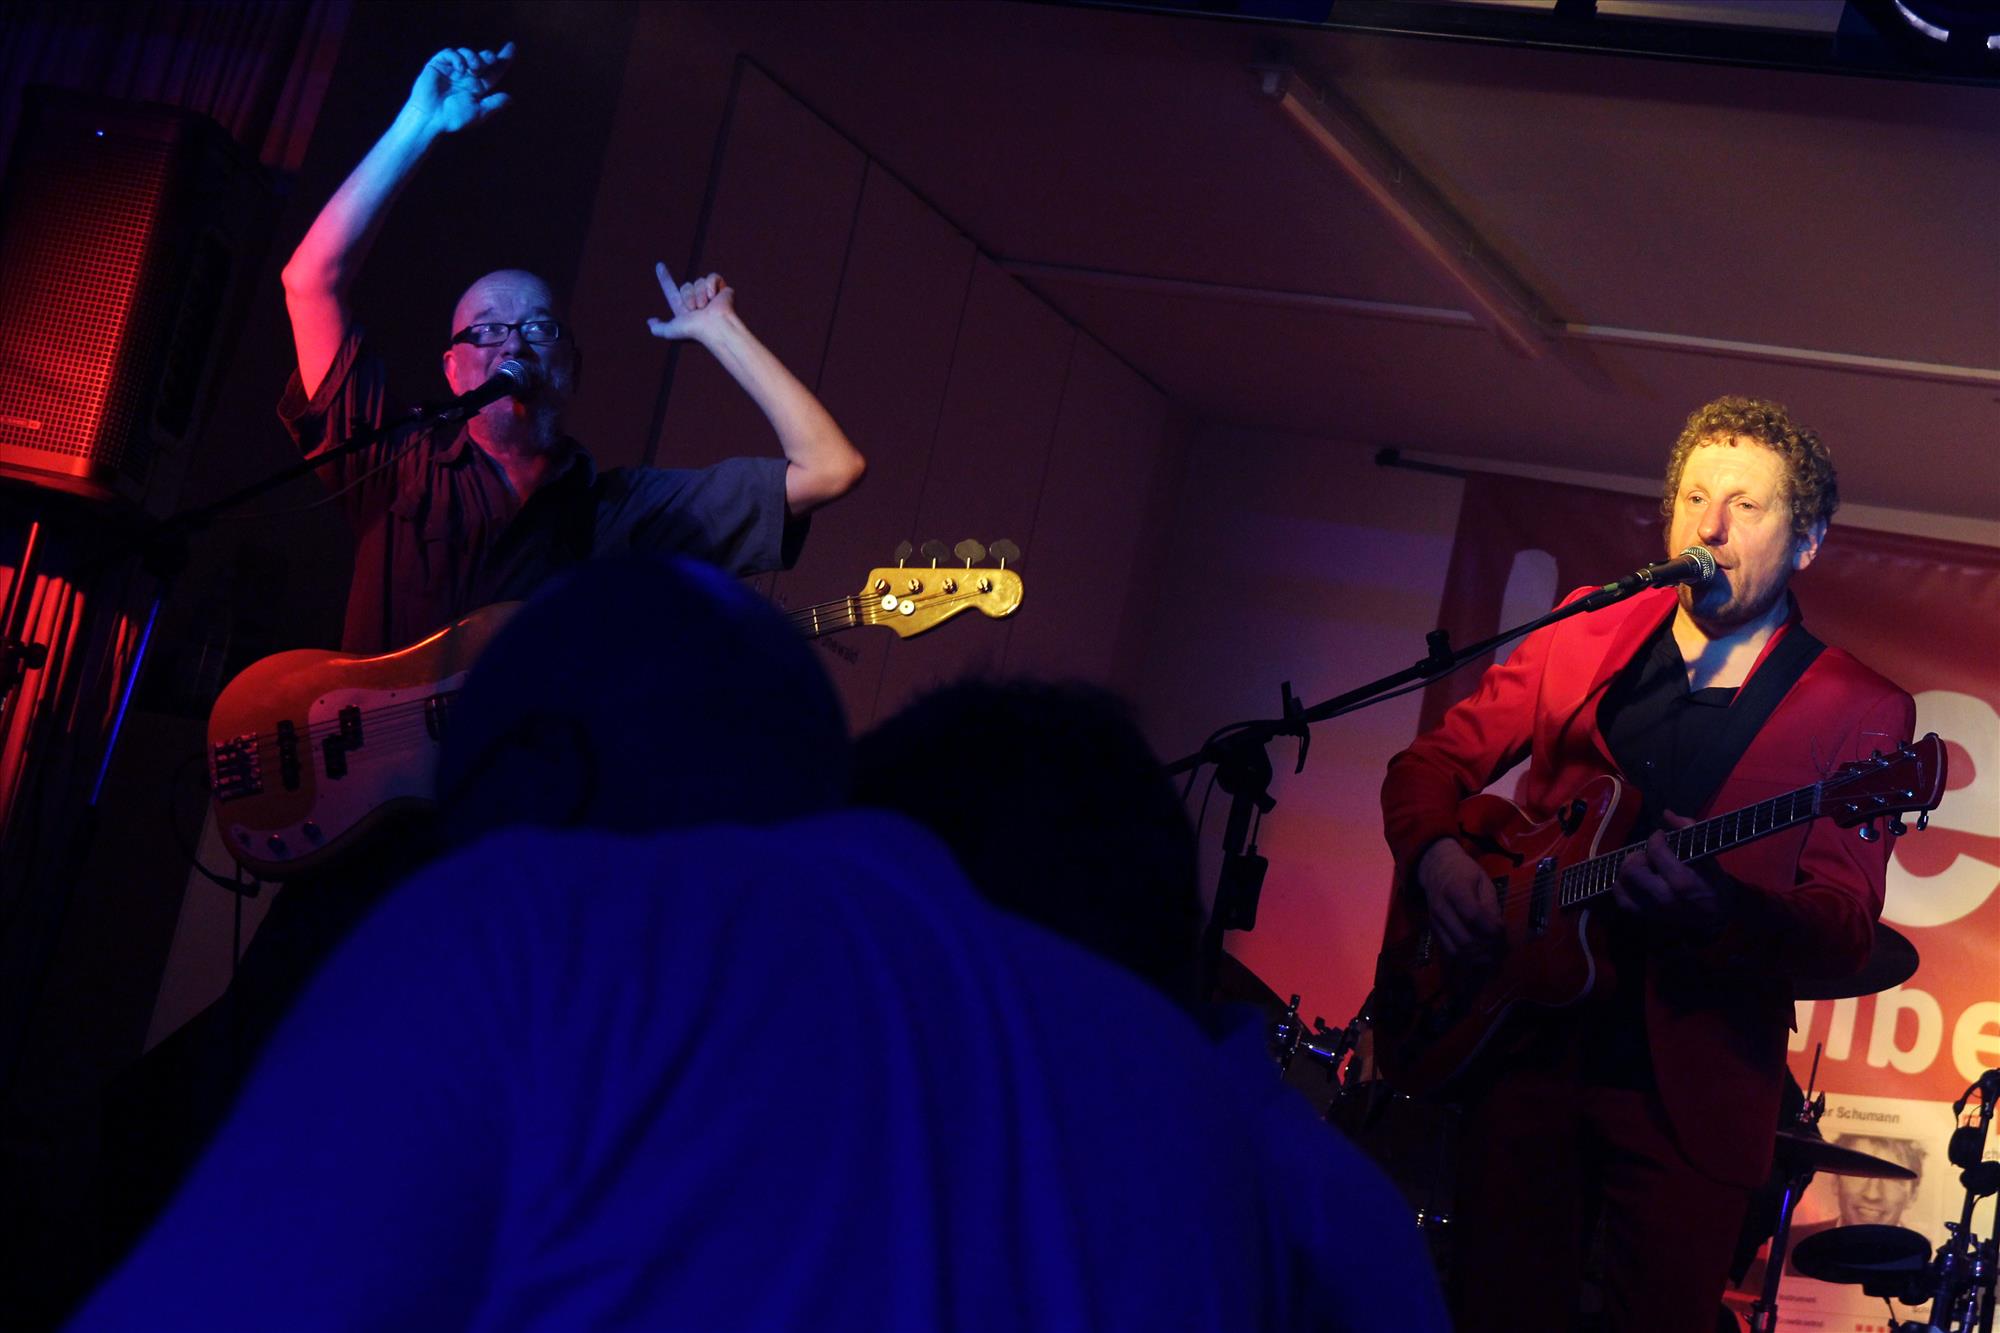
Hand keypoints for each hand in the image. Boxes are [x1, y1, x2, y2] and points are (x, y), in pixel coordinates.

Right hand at [407, 43, 514, 135]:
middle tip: (491, 59)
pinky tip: (460, 68)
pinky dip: (456, 57)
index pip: (494, 71)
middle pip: (483, 59)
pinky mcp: (438, 65)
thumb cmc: (454, 118)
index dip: (504, 59)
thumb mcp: (479, 112)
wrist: (431, 118)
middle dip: (489, 56)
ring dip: (473, 56)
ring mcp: (452, 70)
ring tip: (473, 67)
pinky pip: (449, 53)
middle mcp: (467, 77)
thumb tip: (510, 98)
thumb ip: (495, 104)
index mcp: (478, 88)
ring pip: (467, 53)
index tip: (512, 47)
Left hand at [647, 264, 734, 345]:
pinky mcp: (722, 289)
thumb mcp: (671, 331)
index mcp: (684, 308)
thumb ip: (659, 328)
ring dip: (700, 294)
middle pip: (685, 286)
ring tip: (707, 306)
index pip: (671, 291)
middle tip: (696, 309)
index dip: (665, 279)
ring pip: (698, 281)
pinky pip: (712, 277)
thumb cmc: (694, 331)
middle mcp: (697, 301)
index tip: (659, 265)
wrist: (715, 327)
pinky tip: (715, 296)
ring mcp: (710, 294)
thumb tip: (650, 322)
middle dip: (688, 296)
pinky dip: (712, 285)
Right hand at [1417, 839, 1502, 959]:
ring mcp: (1435, 921)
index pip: (1474, 916)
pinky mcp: (1434, 930)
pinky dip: (1466, 959)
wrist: (1436, 868)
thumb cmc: (1464, 872)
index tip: (1503, 931)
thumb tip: (1498, 931)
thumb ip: (1491, 906)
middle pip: (1465, 940)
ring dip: (1477, 958)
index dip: (1492, 930)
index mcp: (1456, 890)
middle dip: (1487, 949)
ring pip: (1456, 951)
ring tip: (1492, 956)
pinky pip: (1449, 952)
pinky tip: (1479, 956)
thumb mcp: (1483, 881)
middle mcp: (1442, 908)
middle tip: (1501, 949)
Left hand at [1611, 810, 1735, 934]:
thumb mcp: (1710, 858)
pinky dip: (1622, 887)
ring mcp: (1652, 910)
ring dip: (1626, 872)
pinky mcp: (1645, 918)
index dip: (1656, 838)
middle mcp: (1663, 898)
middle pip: (1631, 870)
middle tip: (1648, 855)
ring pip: (1621, 886)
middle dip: (1637, 856)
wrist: (1718, 919)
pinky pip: (1622, 901)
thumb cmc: (1714, 884)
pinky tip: (1633, 881)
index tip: (1661, 837)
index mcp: (1682, 881)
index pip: (1656, 851)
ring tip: (1641, 868)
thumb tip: (1666, 813)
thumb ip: (1689, 832)